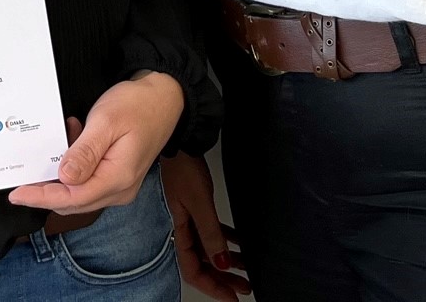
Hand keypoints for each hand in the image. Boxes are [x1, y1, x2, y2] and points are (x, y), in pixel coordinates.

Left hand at [6, 71, 185, 214]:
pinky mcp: (118, 176)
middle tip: (23, 174)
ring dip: (60, 176)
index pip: (72, 199)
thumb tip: (64, 178)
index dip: (42, 197)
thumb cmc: (137, 105)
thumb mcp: (106, 122)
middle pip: (74, 201)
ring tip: (55, 146)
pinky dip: (74, 168)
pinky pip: (89, 181)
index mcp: (118, 178)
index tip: (17, 193)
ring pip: (79, 193)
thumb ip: (85, 152)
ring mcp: (121, 185)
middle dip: (46, 191)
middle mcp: (120, 189)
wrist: (165, 98)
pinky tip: (72, 141)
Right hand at [162, 152, 248, 299]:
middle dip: (223, 278)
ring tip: (246, 269)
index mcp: (180, 230)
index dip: (212, 287)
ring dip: (227, 260)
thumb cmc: (184, 167)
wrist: (182, 140)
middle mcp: (184, 228)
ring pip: (210, 248)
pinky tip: (240, 243)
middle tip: (243, 287)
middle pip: (203, 262)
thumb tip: (221, 262)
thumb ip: (210, 233)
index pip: (193, 269)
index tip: (231, 297)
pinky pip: (214, 231)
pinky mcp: (198, 206)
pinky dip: (227, 240)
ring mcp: (191, 217)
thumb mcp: (199, 203)